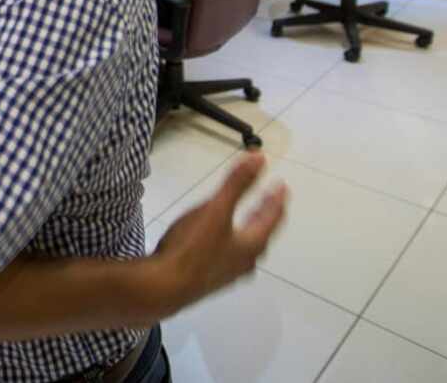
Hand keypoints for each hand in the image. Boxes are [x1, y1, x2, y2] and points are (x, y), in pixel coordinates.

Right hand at [155, 154, 287, 307]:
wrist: (164, 288)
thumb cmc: (193, 247)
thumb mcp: (216, 209)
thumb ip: (237, 184)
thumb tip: (260, 159)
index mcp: (252, 244)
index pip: (273, 217)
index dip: (277, 198)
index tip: (281, 185)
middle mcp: (246, 261)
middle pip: (261, 234)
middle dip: (265, 214)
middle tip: (268, 198)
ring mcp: (228, 273)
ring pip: (246, 247)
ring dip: (249, 229)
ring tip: (246, 217)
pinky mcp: (210, 279)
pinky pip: (229, 255)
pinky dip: (232, 240)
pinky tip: (219, 240)